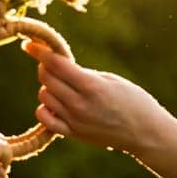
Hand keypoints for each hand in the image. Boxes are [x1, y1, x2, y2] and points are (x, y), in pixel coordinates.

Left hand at [21, 38, 168, 154]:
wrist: (146, 133)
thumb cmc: (134, 101)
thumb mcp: (111, 80)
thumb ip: (83, 74)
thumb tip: (58, 66)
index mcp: (91, 86)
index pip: (55, 64)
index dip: (40, 51)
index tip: (30, 44)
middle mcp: (79, 104)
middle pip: (46, 78)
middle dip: (46, 67)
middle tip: (54, 65)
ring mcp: (74, 121)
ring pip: (44, 96)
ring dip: (49, 87)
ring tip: (64, 87)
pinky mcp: (73, 134)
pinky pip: (45, 118)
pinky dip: (46, 108)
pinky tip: (57, 104)